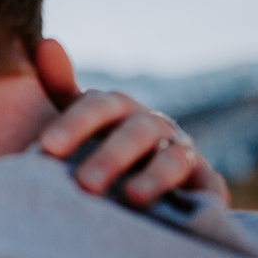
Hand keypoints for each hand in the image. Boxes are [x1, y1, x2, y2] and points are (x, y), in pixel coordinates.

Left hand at [33, 38, 229, 208]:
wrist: (132, 183)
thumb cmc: (97, 148)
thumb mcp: (77, 118)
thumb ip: (60, 85)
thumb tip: (47, 43)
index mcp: (119, 109)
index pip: (99, 107)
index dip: (75, 124)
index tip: (46, 148)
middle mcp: (153, 126)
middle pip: (136, 133)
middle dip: (111, 158)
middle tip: (84, 185)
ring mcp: (181, 154)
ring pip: (173, 160)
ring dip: (154, 178)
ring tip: (131, 200)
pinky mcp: (204, 186)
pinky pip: (211, 190)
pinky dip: (206, 199)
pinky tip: (191, 213)